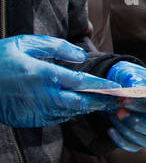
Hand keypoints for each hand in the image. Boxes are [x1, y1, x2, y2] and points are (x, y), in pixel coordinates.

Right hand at [0, 35, 120, 127]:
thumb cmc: (1, 58)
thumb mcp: (26, 43)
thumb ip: (56, 47)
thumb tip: (79, 55)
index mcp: (45, 74)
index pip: (82, 82)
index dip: (102, 86)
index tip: (117, 88)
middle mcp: (44, 95)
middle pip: (81, 103)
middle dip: (101, 102)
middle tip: (117, 101)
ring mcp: (38, 110)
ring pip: (70, 112)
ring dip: (87, 108)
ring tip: (102, 104)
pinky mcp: (31, 119)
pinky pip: (56, 118)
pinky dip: (69, 113)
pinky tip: (76, 107)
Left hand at [105, 60, 145, 152]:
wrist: (120, 84)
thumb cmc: (127, 78)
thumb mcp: (128, 73)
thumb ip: (132, 80)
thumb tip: (133, 89)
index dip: (145, 105)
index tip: (125, 100)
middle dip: (138, 123)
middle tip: (119, 111)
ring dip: (127, 131)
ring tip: (113, 115)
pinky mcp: (141, 138)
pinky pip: (134, 146)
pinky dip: (121, 141)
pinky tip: (111, 129)